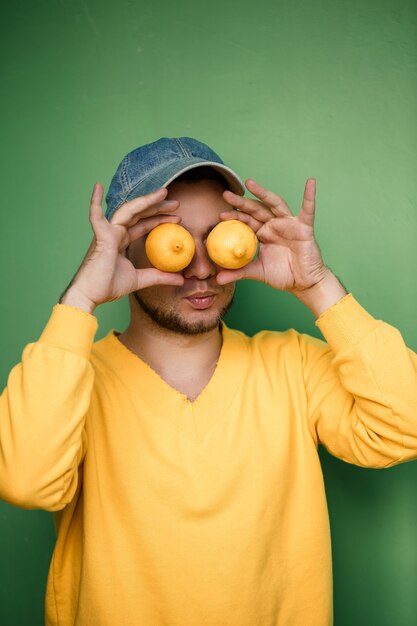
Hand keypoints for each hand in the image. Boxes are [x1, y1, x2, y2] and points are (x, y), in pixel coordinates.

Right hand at [60, 183, 184, 312]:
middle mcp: (115, 233)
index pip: (143, 225)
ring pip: (128, 211)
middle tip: (176, 203)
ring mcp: (107, 233)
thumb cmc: (108, 286)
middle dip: (157, 207)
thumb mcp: (140, 280)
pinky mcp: (100, 238)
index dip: (159, 219)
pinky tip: (97, 186)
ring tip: (163, 193)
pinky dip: (94, 202)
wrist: (90, 296)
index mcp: (121, 241)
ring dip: (145, 201)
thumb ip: (160, 277)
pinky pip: (96, 217)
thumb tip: (181, 280)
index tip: (177, 217)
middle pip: (139, 214)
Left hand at [216, 178, 327, 291]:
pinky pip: (308, 210)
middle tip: (226, 194)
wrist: (303, 283)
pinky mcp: (304, 227)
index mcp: (263, 233)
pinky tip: (310, 183)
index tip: (220, 215)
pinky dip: (309, 196)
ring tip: (249, 183)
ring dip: (263, 193)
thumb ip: (238, 273)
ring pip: (275, 204)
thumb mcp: (257, 272)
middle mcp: (274, 225)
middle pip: (256, 209)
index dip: (234, 216)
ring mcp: (289, 224)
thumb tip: (218, 280)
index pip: (246, 221)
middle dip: (241, 201)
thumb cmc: (282, 275)